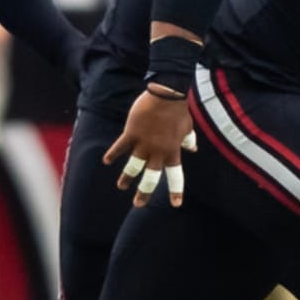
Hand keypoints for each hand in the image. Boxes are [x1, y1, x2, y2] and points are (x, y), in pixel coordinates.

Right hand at [102, 89, 197, 207]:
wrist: (167, 95)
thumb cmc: (178, 110)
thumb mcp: (187, 127)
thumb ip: (188, 140)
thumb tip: (193, 148)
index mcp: (173, 151)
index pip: (175, 175)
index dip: (176, 191)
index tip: (176, 204)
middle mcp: (158, 151)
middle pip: (151, 177)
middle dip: (144, 192)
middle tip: (138, 204)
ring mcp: (143, 143)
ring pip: (133, 166)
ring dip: (126, 178)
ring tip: (121, 186)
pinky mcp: (131, 133)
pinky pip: (120, 147)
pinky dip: (113, 154)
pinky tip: (106, 161)